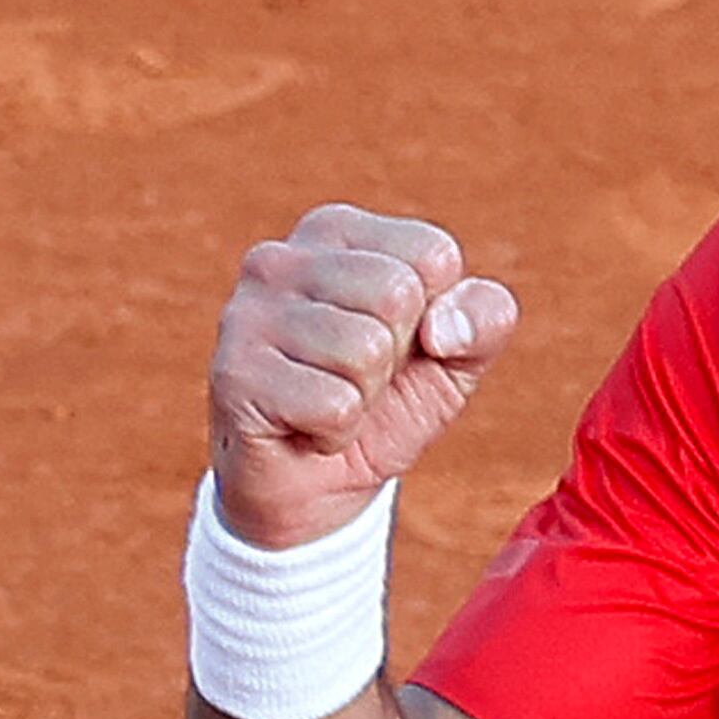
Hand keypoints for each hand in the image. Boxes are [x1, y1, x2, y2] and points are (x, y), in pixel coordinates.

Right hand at [208, 205, 519, 547]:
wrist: (312, 487)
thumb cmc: (384, 404)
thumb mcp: (455, 356)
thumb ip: (484, 318)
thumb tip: (443, 327)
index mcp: (335, 231)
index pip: (432, 253)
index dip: (434, 316)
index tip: (397, 342)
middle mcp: (280, 258)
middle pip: (397, 294)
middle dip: (397, 355)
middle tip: (359, 377)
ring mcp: (246, 313)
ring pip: (365, 349)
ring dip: (365, 396)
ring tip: (330, 399)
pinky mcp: (234, 373)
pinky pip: (335, 404)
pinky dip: (337, 432)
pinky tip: (305, 426)